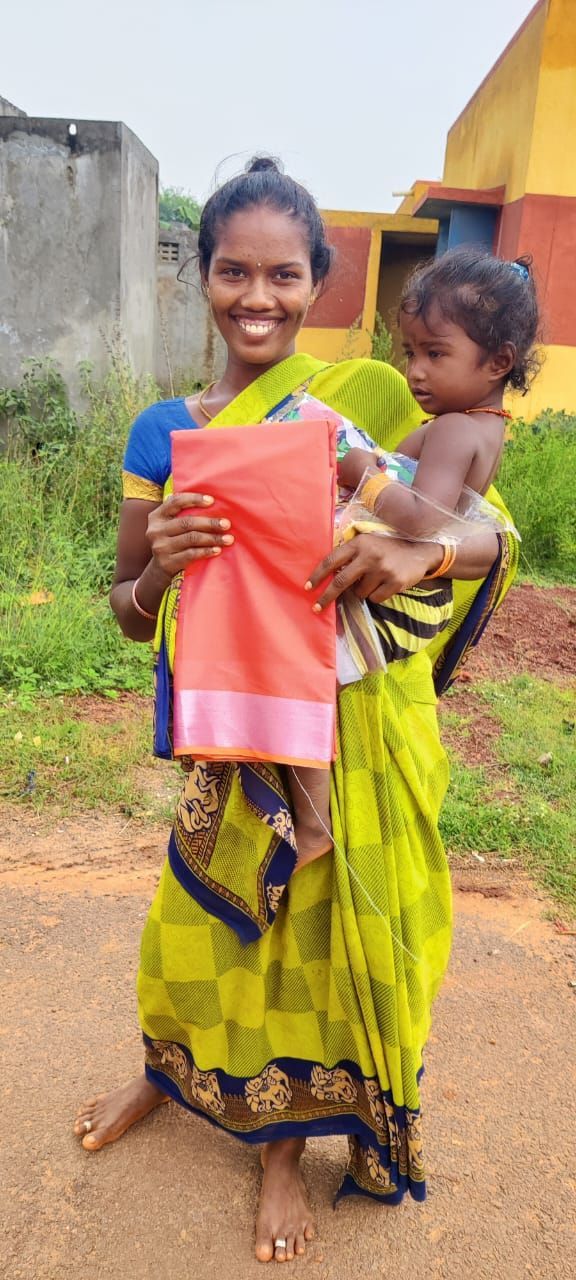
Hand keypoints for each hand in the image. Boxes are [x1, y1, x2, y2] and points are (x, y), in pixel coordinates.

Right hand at [146, 492, 233, 579]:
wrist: (160, 568)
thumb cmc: (172, 540)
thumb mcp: (170, 525)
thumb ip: (182, 513)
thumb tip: (212, 501)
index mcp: (157, 516)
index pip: (175, 502)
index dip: (194, 499)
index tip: (212, 501)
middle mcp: (156, 530)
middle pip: (186, 522)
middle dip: (209, 523)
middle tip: (226, 524)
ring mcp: (160, 547)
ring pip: (191, 539)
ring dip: (212, 538)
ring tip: (228, 539)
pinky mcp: (167, 562)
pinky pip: (191, 554)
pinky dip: (206, 551)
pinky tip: (217, 550)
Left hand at [307, 533, 440, 609]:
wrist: (420, 552)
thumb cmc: (387, 549)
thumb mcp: (368, 543)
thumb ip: (350, 555)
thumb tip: (327, 577)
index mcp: (359, 543)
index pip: (331, 560)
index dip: (317, 575)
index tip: (307, 587)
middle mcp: (370, 555)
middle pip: (340, 581)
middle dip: (326, 597)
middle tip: (316, 608)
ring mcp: (383, 569)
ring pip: (359, 593)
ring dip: (363, 591)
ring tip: (375, 580)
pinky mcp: (395, 582)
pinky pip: (375, 598)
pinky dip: (377, 595)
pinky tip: (385, 584)